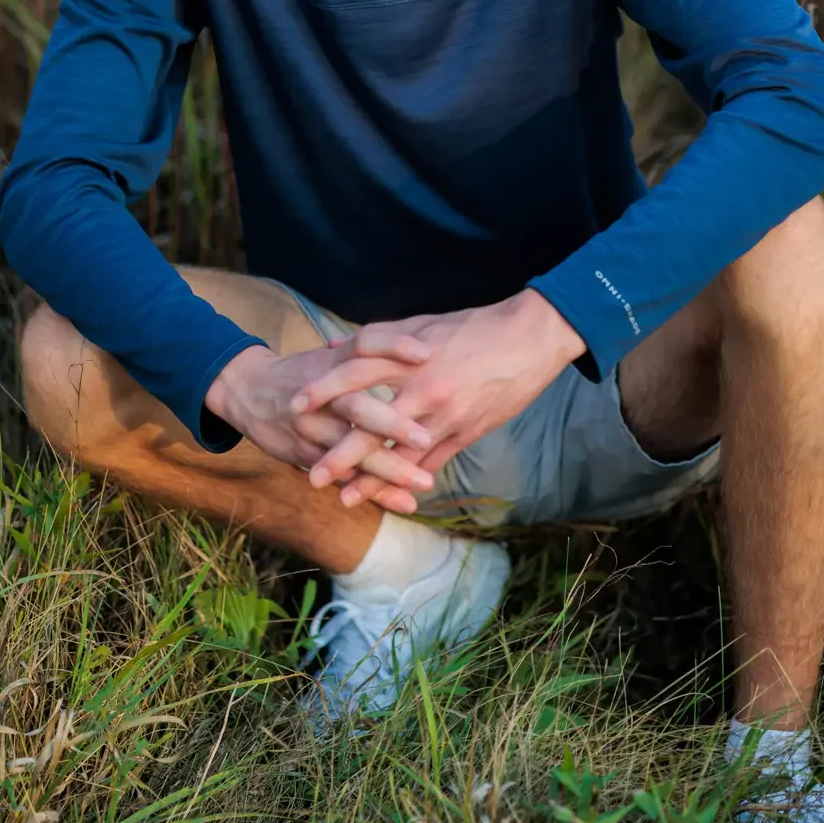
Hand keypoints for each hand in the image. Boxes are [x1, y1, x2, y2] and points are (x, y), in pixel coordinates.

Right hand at [203, 337, 436, 513]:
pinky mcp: (304, 453)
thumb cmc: (303, 371)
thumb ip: (371, 353)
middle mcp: (321, 395)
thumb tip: (424, 350)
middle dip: (391, 426)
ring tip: (423, 483)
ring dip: (388, 469)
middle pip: (357, 408)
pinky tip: (403, 502)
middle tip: (425, 439)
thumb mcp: (331, 355)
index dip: (392, 346)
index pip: (363, 346)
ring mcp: (311, 427)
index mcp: (333, 364)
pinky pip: (342, 475)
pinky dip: (372, 490)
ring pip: (350, 451)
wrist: (246, 389)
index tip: (425, 354)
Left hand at [289, 289, 586, 506]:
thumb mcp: (424, 324)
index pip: (355, 374)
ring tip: (346, 498)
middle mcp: (424, 389)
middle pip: (372, 426)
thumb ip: (379, 337)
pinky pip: (434, 462)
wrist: (529, 338)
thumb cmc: (474, 326)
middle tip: (311, 475)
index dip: (322, 390)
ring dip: (372, 479)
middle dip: (340, 454)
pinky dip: (412, 479)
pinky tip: (394, 495)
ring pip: (402, 454)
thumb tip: (336, 346)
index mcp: (409, 357)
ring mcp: (447, 415)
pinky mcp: (467, 432)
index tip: (294, 407)